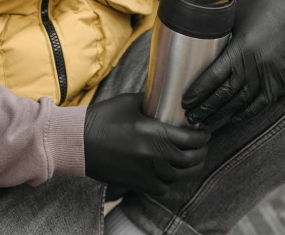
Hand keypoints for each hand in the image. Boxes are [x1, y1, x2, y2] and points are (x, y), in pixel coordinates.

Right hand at [84, 92, 209, 195]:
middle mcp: (153, 156)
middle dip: (201, 153)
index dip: (203, 137)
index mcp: (153, 133)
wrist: (79, 141)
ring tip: (193, 159)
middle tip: (203, 146)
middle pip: (189, 161)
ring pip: (178, 176)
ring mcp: (146, 172)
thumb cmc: (103, 118)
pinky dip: (172, 181)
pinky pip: (163, 187)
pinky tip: (172, 172)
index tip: (206, 132)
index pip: (190, 140)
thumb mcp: (129, 101)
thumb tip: (166, 98)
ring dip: (189, 168)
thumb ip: (151, 101)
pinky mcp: (137, 183)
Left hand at [182, 0, 284, 127]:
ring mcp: (269, 73)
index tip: (185, 101)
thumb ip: (217, 30)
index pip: (214, 76)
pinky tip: (235, 117)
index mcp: (239, 48)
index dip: (199, 91)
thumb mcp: (233, 15)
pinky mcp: (280, 77)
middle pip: (225, 93)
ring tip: (207, 122)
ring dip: (223, 113)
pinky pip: (263, 100)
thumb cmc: (259, 7)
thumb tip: (192, 35)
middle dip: (206, 107)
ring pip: (242, 100)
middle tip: (190, 117)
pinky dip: (249, 111)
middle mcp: (254, 64)